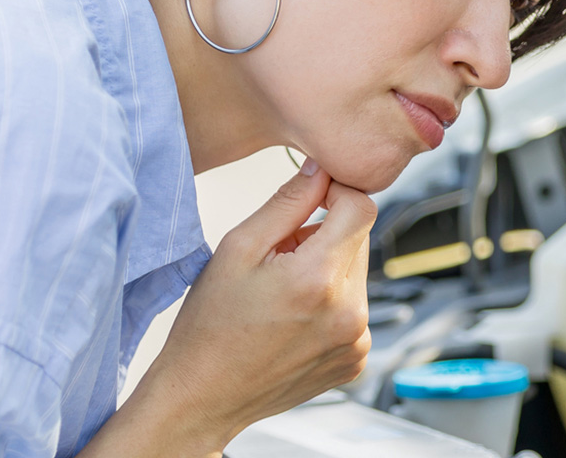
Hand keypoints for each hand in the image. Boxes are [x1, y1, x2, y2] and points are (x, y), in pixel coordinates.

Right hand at [83, 162, 376, 456]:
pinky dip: (331, 304)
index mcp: (319, 279)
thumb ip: (287, 202)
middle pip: (359, 240)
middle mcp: (350, 313)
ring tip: (283, 293)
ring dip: (328, 270)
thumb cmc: (211, 326)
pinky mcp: (356, 360)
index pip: (361, 207)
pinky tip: (293, 319)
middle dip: (324, 236)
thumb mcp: (237, 248)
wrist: (204, 396)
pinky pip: (355, 310)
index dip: (335, 194)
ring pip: (356, 274)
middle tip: (280, 257)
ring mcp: (357, 342)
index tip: (310, 201)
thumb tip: (321, 169)